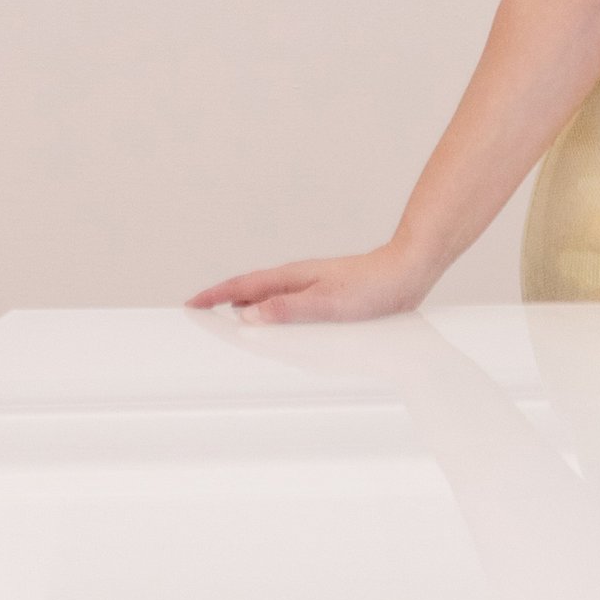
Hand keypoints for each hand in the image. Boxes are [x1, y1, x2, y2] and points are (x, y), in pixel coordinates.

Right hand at [188, 244, 428, 325]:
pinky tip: (277, 328)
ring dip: (246, 309)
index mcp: (292, 279)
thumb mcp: (326, 303)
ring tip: (228, 324)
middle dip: (223, 303)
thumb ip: (287, 309)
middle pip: (251, 292)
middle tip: (199, 315)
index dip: (215, 296)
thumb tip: (248, 315)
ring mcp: (311, 288)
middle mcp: (298, 281)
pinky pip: (288, 307)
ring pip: (269, 299)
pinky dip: (272, 316)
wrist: (407, 272)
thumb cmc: (372, 286)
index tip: (191, 304)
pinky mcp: (326, 297)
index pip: (243, 287)